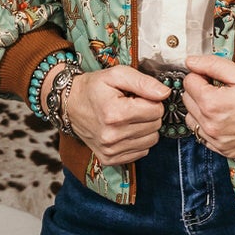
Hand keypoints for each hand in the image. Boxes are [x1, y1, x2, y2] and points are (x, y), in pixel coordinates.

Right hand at [40, 61, 168, 161]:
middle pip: (155, 126)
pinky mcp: (109, 159)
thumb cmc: (93, 88)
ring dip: (145, 128)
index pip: (156, 110)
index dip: (151, 100)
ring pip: (151, 141)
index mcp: (114, 114)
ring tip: (128, 118)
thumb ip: (143, 82)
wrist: (69, 104)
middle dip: (149, 114)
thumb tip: (165, 94)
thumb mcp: (116, 75)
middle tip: (132, 106)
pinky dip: (138, 141)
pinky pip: (141, 152)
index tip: (137, 97)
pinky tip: (125, 130)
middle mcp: (112, 136)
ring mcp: (110, 150)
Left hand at [181, 53, 234, 156]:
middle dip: (198, 90)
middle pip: (187, 100)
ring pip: (192, 120)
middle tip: (219, 87)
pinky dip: (208, 126)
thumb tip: (190, 61)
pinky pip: (203, 137)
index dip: (200, 74)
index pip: (188, 82)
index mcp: (212, 104)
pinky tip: (224, 118)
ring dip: (200, 109)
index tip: (214, 75)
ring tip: (221, 103)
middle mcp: (211, 126)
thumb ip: (211, 65)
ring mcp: (218, 141)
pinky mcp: (225, 151)